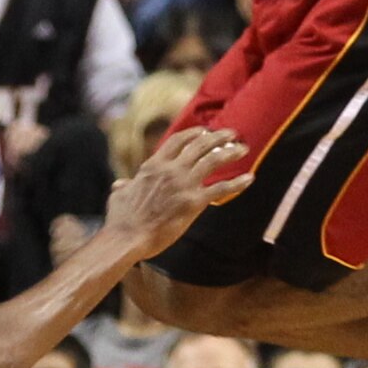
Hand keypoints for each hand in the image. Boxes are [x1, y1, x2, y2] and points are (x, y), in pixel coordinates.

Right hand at [106, 126, 252, 257]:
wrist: (127, 236)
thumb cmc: (120, 219)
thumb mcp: (118, 195)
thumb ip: (124, 186)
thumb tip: (121, 184)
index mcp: (153, 165)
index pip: (178, 141)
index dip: (194, 133)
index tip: (205, 131)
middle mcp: (171, 169)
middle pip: (200, 145)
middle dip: (218, 137)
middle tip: (232, 133)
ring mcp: (183, 184)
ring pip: (213, 160)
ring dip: (230, 152)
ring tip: (242, 148)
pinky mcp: (194, 202)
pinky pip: (221, 188)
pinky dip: (237, 183)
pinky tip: (249, 178)